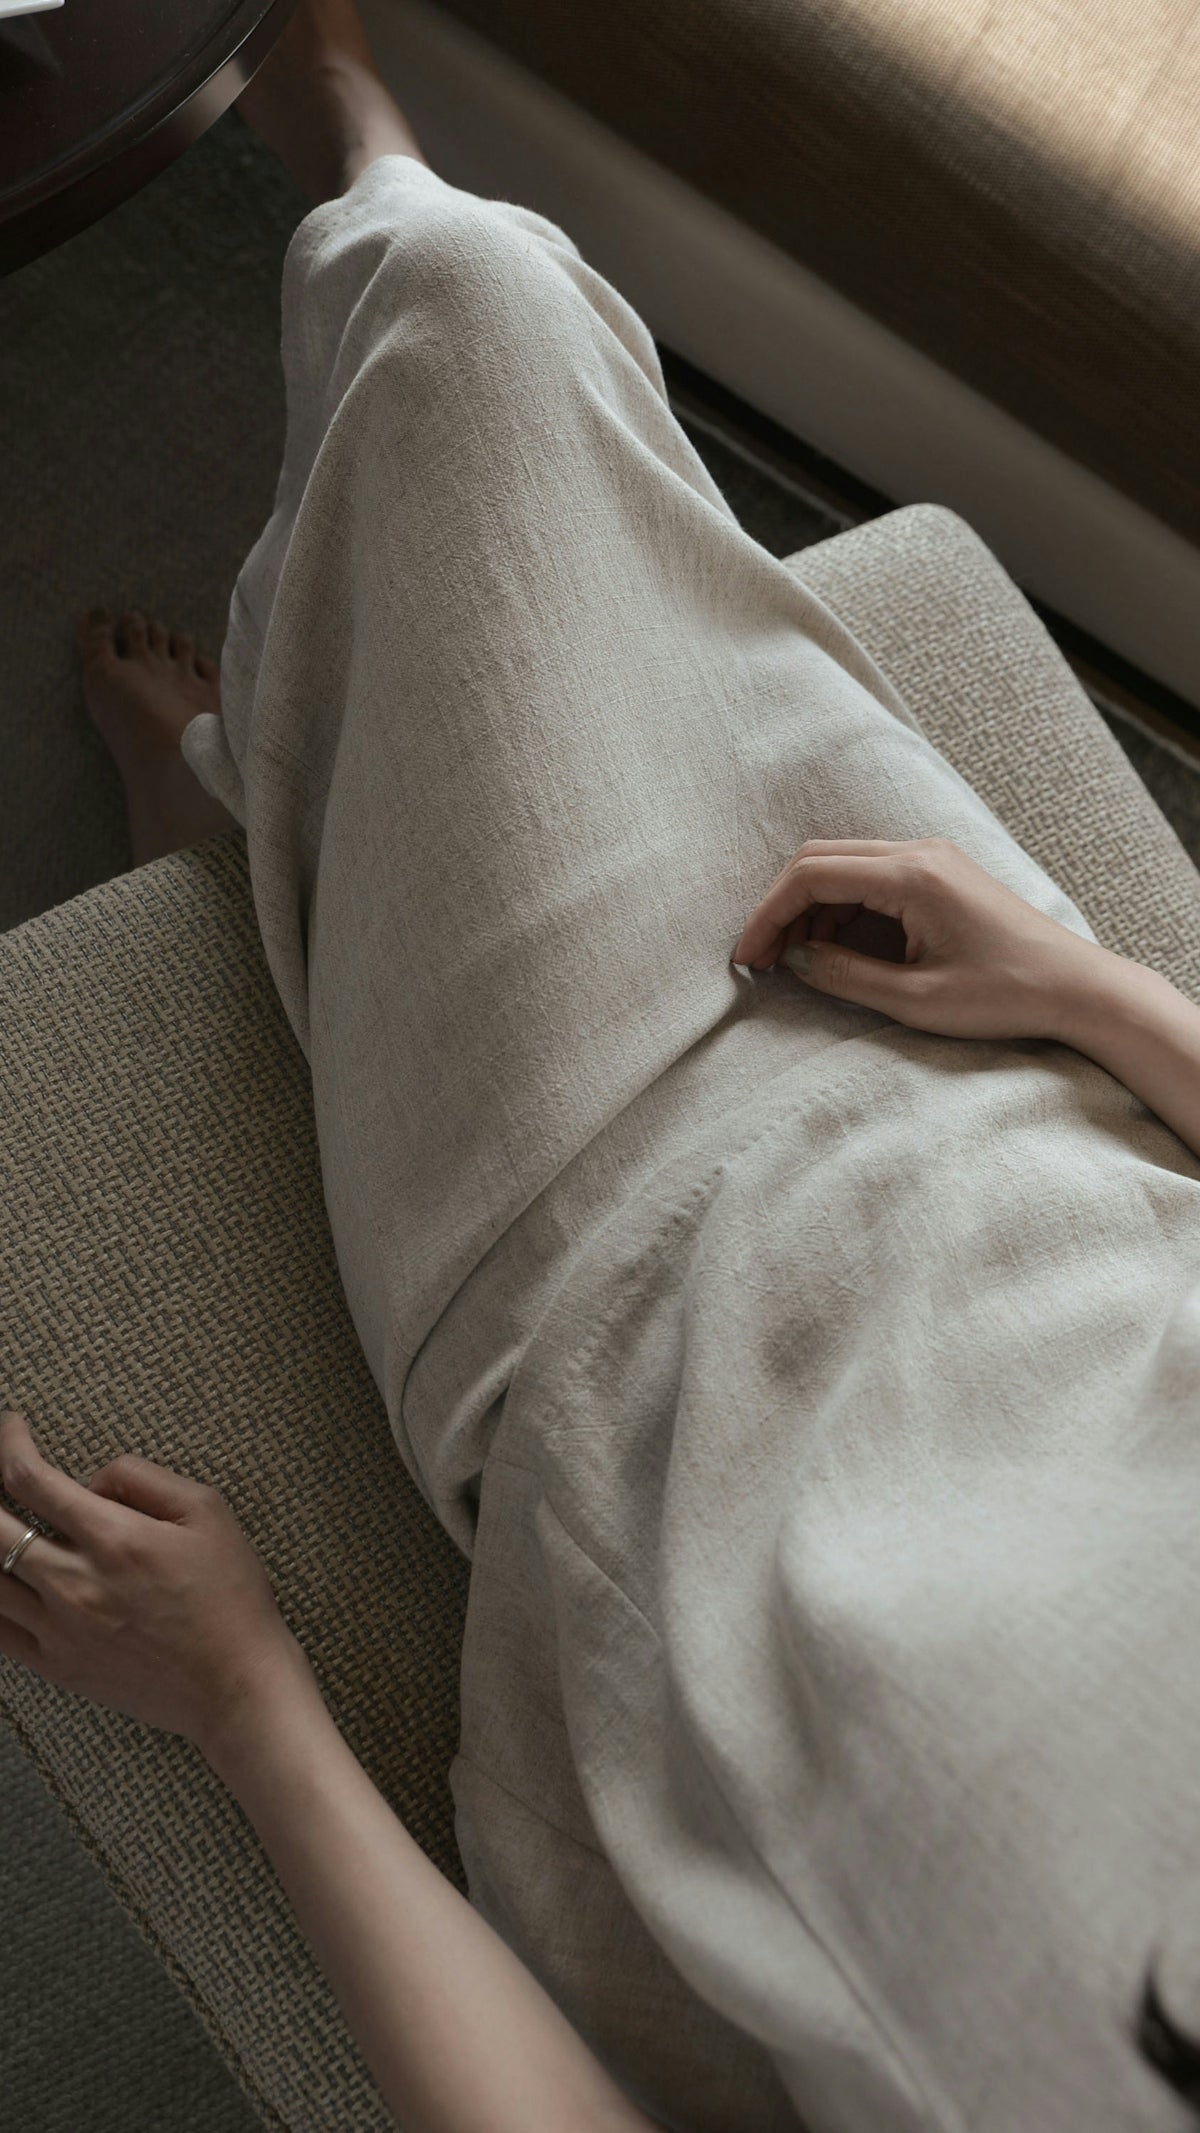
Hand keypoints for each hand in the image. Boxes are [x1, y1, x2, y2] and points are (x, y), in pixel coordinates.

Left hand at [0, 1409, 304, 1752]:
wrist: (237, 1683)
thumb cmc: (230, 1596)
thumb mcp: (207, 1511)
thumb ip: (142, 1479)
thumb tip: (92, 1480)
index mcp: (114, 1538)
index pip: (31, 1480)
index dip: (10, 1445)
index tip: (12, 1428)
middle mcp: (76, 1584)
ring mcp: (61, 1630)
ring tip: (1, 1526)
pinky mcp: (58, 1666)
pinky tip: (4, 1582)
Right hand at [731, 835, 1107, 1042]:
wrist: (1076, 988)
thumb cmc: (1006, 995)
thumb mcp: (916, 1000)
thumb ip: (845, 976)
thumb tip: (796, 960)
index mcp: (913, 875)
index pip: (813, 874)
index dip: (768, 914)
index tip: (747, 957)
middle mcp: (920, 853)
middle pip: (822, 860)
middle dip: (782, 908)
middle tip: (762, 959)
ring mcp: (933, 859)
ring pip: (844, 868)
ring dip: (812, 910)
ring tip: (796, 962)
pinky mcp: (941, 876)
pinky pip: (873, 880)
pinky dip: (843, 911)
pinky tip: (836, 951)